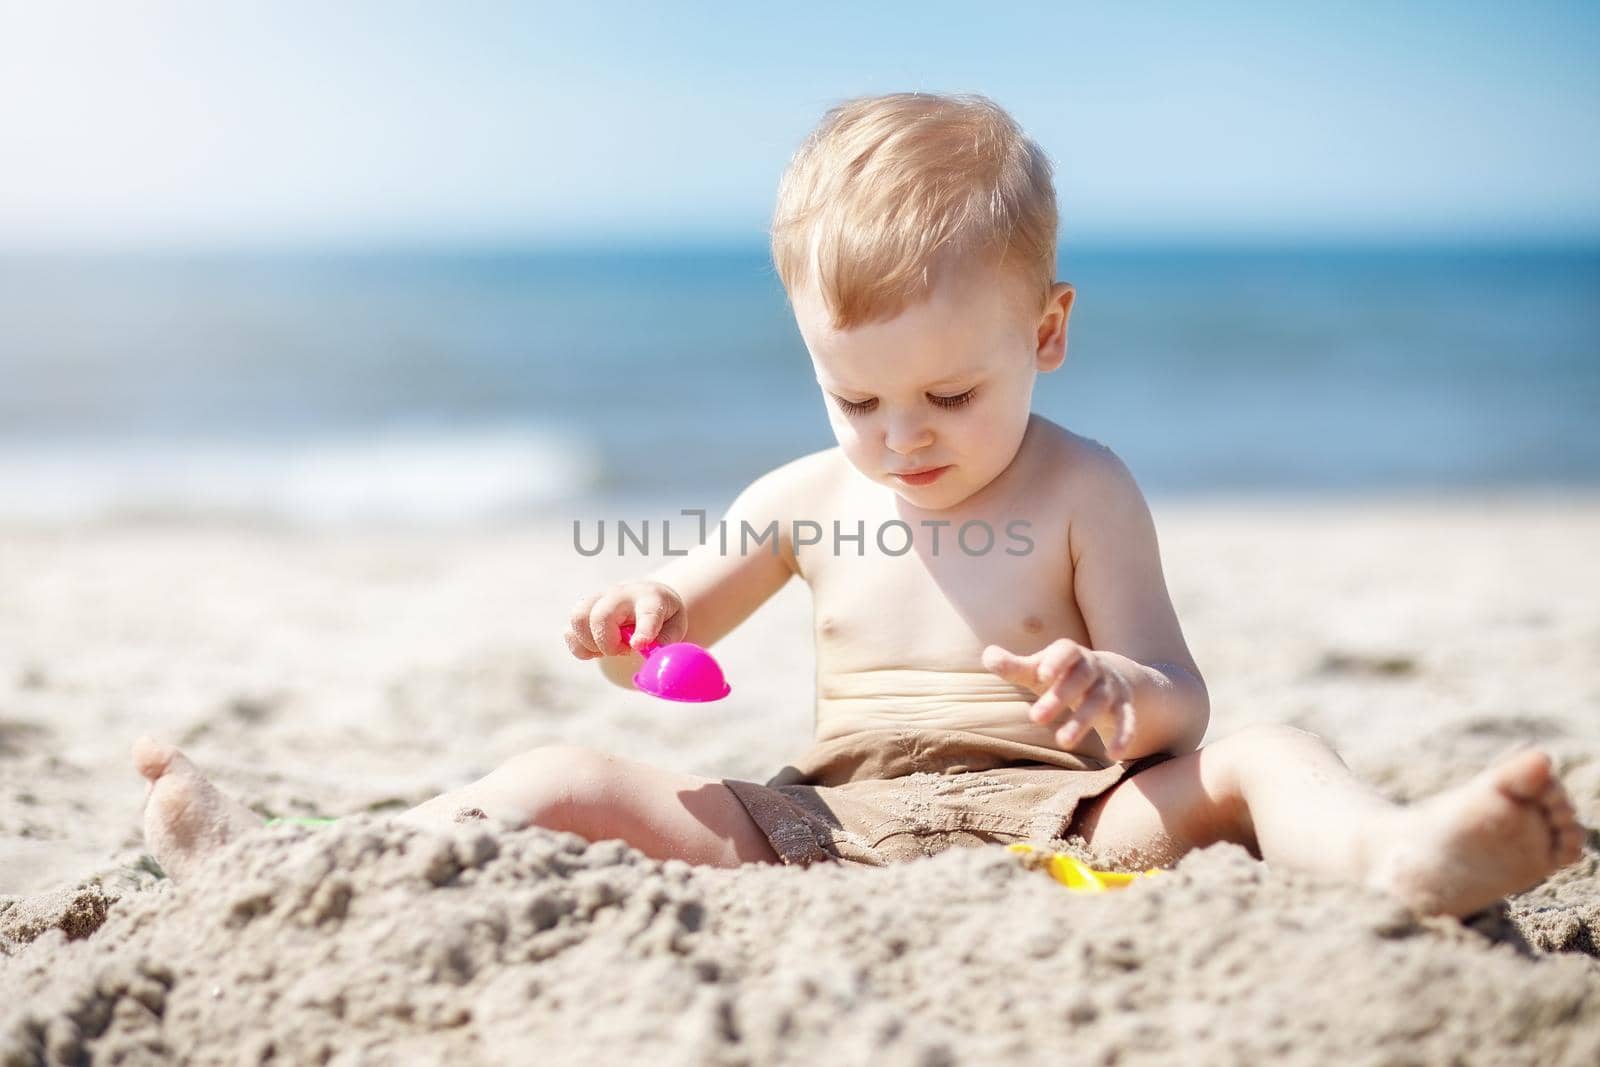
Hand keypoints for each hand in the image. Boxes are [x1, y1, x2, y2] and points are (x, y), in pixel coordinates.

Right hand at [565, 582, 686, 660]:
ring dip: (591, 644)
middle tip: (623, 650)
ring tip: (610, 648)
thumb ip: (667, 644)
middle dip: (608, 643)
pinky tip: (598, 649)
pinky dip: (581, 649)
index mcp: (651, 599)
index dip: (643, 630)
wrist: (644, 599)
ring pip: (578, 618)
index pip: (647, 613)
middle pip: (601, 615)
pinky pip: (569, 632)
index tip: (638, 646)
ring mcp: (598, 600)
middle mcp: (621, 594)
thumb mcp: (675, 628)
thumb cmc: (663, 618)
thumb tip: (653, 659)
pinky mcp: (583, 611)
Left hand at [982, 639, 1137, 757]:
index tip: (1041, 676)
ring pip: (1100, 701)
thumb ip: (1015, 666)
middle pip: (1081, 679)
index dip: (1055, 662)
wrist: (1111, 675)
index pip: (1066, 651)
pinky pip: (1127, 720)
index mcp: (1071, 654)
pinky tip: (1113, 756)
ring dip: (1083, 721)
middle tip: (1035, 718)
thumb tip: (988, 655)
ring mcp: (1111, 687)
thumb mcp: (1039, 670)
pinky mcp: (1124, 707)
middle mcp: (1094, 668)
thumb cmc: (1062, 674)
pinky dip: (1123, 736)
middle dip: (1060, 697)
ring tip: (1062, 743)